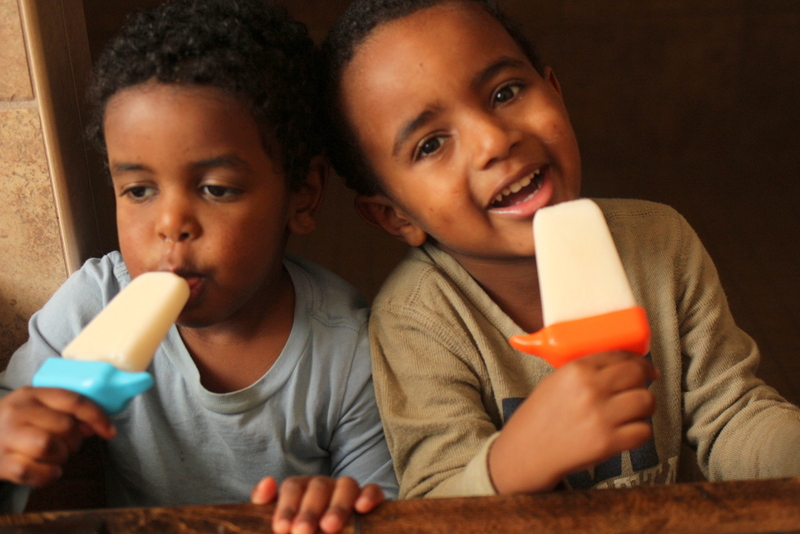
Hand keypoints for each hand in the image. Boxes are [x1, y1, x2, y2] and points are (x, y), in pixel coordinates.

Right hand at [0, 386, 114, 486]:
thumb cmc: (14, 425)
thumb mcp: (36, 410)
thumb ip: (65, 413)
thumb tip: (97, 426)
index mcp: (31, 394)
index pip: (73, 400)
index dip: (97, 416)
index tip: (109, 431)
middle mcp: (17, 411)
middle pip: (65, 427)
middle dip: (75, 441)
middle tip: (66, 446)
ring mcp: (6, 437)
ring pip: (50, 447)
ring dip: (61, 457)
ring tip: (54, 458)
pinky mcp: (1, 463)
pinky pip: (35, 472)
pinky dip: (48, 475)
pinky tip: (47, 471)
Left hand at [251, 475, 383, 533]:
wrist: (323, 532)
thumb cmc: (306, 529)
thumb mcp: (287, 521)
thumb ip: (274, 508)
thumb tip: (267, 483)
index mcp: (302, 489)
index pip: (292, 487)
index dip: (286, 507)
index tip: (281, 529)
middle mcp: (325, 485)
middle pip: (318, 486)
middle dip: (309, 510)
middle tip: (302, 532)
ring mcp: (348, 490)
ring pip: (346, 485)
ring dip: (337, 506)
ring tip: (329, 527)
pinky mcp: (370, 498)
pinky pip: (372, 490)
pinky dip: (368, 496)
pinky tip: (361, 508)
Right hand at [489, 350, 657, 493]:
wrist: (528, 450)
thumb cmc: (541, 416)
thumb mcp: (556, 380)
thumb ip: (585, 370)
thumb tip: (619, 365)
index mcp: (577, 369)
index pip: (620, 356)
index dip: (638, 361)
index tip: (644, 367)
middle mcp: (591, 389)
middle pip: (638, 375)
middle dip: (645, 380)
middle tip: (643, 386)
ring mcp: (601, 416)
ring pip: (646, 401)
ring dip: (645, 406)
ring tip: (635, 410)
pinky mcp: (608, 442)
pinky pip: (644, 431)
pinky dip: (640, 431)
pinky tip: (629, 430)